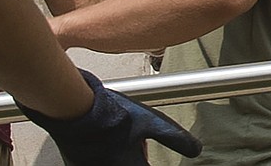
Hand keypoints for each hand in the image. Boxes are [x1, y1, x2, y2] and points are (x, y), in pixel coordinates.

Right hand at [18, 69, 201, 164]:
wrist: (74, 109)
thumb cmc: (112, 116)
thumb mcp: (152, 122)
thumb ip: (175, 138)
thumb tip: (197, 150)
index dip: (153, 165)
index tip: (150, 159)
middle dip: (140, 160)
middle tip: (141, 147)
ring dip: (125, 159)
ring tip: (123, 144)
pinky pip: (100, 163)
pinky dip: (107, 157)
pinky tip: (107, 144)